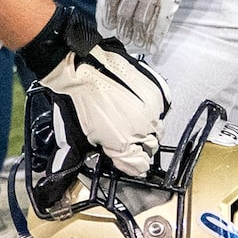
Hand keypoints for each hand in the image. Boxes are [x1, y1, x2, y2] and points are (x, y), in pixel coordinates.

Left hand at [18, 6, 165, 180]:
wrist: (80, 70)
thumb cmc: (76, 101)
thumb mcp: (77, 137)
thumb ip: (93, 154)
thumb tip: (89, 168)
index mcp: (122, 143)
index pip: (140, 165)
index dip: (132, 161)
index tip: (127, 157)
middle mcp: (142, 128)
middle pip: (151, 145)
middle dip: (139, 142)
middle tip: (124, 133)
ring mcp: (151, 109)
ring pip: (157, 126)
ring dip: (146, 125)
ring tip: (128, 115)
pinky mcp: (156, 92)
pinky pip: (161, 107)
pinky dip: (151, 108)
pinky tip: (136, 103)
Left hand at [95, 0, 221, 53]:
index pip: (112, 0)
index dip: (109, 14)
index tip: (108, 24)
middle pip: (124, 14)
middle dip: (122, 28)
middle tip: (122, 37)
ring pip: (139, 21)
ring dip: (136, 34)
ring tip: (135, 43)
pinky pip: (159, 22)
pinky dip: (155, 36)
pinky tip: (153, 46)